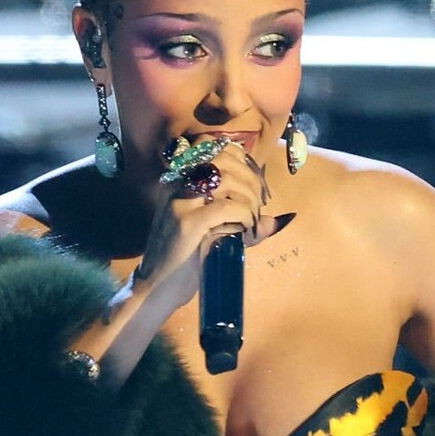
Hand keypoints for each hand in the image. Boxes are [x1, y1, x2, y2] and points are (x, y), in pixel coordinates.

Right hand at [135, 139, 287, 323]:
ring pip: (225, 178)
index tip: (254, 184)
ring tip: (252, 218)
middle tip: (259, 202)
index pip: (212, 146)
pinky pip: (225, 207)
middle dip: (250, 177)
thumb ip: (242, 222)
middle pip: (222, 158)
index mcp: (178, 180)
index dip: (240, 159)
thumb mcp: (213, 234)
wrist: (155, 290)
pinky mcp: (187, 223)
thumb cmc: (183, 262)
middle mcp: (176, 184)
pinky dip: (244, 215)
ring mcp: (180, 202)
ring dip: (249, 196)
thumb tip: (279, 221)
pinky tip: (246, 229)